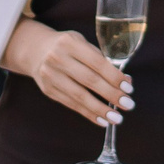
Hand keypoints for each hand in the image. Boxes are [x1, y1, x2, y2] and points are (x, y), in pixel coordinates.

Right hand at [4, 19, 132, 128]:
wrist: (35, 51)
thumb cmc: (67, 46)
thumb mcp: (81, 43)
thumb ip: (101, 59)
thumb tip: (126, 80)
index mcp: (70, 43)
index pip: (96, 62)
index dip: (114, 76)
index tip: (128, 88)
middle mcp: (58, 58)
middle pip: (89, 80)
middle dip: (111, 94)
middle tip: (128, 105)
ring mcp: (51, 75)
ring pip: (79, 96)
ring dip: (100, 109)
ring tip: (116, 118)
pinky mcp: (48, 90)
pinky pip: (71, 105)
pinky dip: (88, 114)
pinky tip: (101, 120)